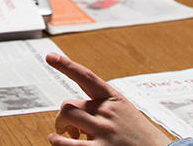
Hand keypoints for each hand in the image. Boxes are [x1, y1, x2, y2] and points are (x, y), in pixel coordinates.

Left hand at [46, 53, 169, 145]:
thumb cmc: (141, 136)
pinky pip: (69, 145)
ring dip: (59, 126)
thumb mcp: (126, 112)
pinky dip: (57, 142)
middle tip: (65, 128)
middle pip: (69, 103)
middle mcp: (107, 112)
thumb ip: (103, 107)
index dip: (66, 65)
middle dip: (62, 116)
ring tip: (63, 135)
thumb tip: (78, 112)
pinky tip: (56, 141)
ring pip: (67, 116)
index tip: (51, 56)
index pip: (86, 77)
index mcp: (113, 99)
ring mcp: (103, 131)